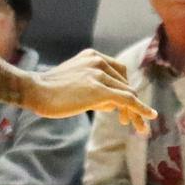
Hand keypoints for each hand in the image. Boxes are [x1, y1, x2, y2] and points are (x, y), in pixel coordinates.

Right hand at [24, 48, 153, 133]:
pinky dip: (141, 108)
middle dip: (131, 103)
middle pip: (125, 83)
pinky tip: (150, 117)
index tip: (125, 108)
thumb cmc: (49, 90)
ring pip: (128, 93)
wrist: (34, 90)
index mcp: (93, 56)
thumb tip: (112, 104)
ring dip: (135, 111)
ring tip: (139, 128)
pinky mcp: (99, 90)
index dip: (124, 90)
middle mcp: (99, 61)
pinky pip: (127, 99)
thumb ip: (94, 88)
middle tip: (131, 122)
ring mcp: (99, 74)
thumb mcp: (75, 81)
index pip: (118, 73)